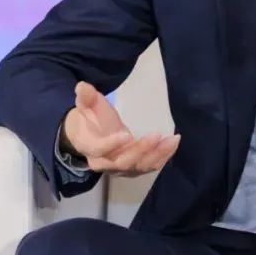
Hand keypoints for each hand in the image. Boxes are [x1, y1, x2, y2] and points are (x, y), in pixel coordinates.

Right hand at [61, 81, 180, 176]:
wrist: (92, 137)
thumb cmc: (91, 119)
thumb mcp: (86, 106)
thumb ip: (86, 97)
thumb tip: (82, 86)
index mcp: (89, 147)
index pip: (98, 150)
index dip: (111, 144)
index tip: (126, 134)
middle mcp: (104, 163)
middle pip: (122, 162)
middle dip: (140, 150)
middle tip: (156, 135)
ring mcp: (120, 168)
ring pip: (139, 166)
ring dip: (157, 155)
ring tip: (172, 140)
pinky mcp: (134, 168)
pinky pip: (149, 166)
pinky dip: (162, 157)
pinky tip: (173, 144)